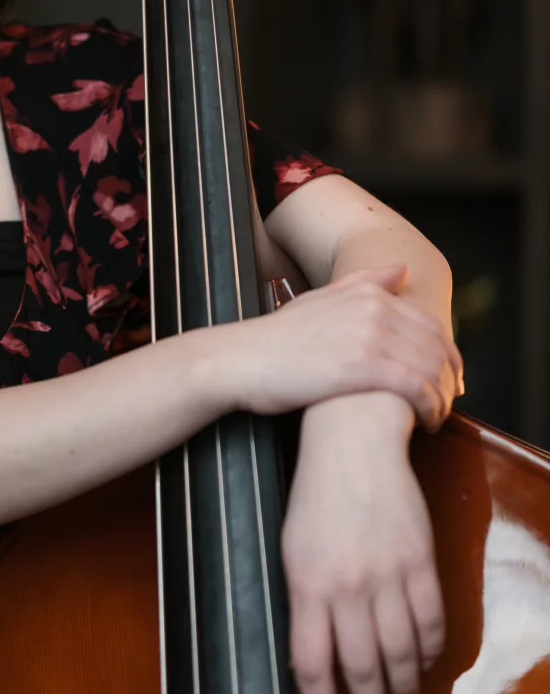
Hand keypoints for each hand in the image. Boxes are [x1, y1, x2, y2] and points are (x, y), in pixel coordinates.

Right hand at [224, 265, 461, 428]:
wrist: (243, 361)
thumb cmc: (277, 338)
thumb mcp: (321, 299)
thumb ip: (365, 283)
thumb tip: (402, 270)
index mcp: (368, 293)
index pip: (429, 324)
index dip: (447, 354)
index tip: (448, 378)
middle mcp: (374, 309)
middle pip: (436, 346)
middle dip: (449, 378)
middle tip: (449, 402)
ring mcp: (370, 336)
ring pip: (430, 367)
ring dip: (443, 397)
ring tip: (437, 417)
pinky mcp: (363, 366)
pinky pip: (415, 387)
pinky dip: (430, 406)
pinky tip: (426, 422)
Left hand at [281, 393, 443, 693]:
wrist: (353, 442)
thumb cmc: (314, 497)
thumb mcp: (292, 550)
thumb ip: (304, 602)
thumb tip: (317, 658)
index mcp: (306, 585)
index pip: (312, 667)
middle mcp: (347, 587)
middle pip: (361, 670)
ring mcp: (388, 576)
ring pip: (401, 654)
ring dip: (404, 689)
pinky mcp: (420, 562)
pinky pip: (431, 623)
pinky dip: (431, 652)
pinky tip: (425, 663)